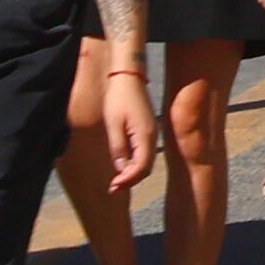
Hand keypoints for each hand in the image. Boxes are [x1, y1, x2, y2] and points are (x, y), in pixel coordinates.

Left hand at [101, 62, 157, 192]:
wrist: (128, 76)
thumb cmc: (119, 98)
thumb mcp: (113, 124)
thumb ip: (118, 148)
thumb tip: (120, 169)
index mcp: (145, 136)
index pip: (140, 168)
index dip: (127, 180)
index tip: (113, 187)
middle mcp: (152, 137)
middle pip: (146, 168)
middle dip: (130, 180)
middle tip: (113, 188)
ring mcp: (151, 133)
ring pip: (145, 162)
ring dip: (132, 173)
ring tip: (116, 180)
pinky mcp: (147, 130)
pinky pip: (144, 153)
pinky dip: (134, 163)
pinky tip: (122, 165)